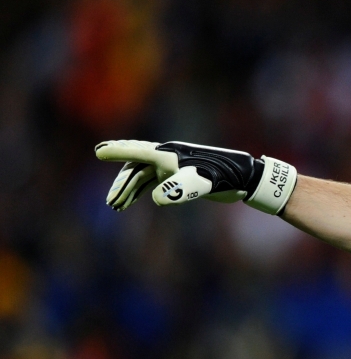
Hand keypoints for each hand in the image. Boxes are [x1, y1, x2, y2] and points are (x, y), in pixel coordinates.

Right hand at [94, 140, 296, 214]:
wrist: (244, 177)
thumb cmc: (225, 177)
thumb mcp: (204, 184)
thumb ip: (181, 189)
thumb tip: (157, 199)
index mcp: (170, 155)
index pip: (138, 152)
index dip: (117, 151)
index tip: (98, 152)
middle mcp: (168, 157)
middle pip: (136, 168)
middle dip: (121, 184)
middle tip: (111, 203)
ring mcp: (172, 166)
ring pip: (142, 176)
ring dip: (129, 190)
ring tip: (117, 207)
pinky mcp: (179, 176)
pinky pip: (152, 182)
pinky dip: (141, 191)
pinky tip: (133, 202)